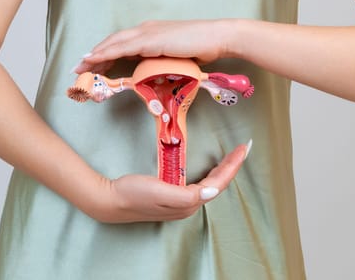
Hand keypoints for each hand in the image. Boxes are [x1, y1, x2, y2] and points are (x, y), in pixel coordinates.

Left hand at [71, 19, 236, 74]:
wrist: (217, 38)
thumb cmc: (203, 48)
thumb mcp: (176, 57)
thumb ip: (162, 61)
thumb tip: (154, 73)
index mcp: (151, 32)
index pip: (123, 42)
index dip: (106, 52)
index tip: (93, 63)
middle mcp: (145, 29)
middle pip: (113, 41)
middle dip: (94, 54)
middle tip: (78, 67)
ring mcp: (147, 33)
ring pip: (113, 43)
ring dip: (95, 55)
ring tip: (80, 66)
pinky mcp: (150, 40)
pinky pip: (122, 47)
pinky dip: (105, 52)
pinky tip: (93, 58)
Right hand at [91, 140, 251, 222]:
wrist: (111, 201)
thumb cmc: (134, 194)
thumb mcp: (161, 192)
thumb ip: (187, 195)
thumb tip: (211, 193)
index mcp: (188, 203)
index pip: (218, 184)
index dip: (232, 167)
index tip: (243, 149)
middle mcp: (188, 205)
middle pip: (217, 184)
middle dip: (231, 167)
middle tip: (243, 149)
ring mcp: (180, 202)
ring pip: (209, 185)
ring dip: (223, 170)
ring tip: (233, 157)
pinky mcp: (172, 196)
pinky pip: (199, 184)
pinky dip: (210, 174)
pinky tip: (211, 168)